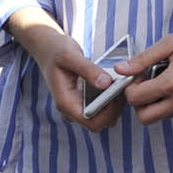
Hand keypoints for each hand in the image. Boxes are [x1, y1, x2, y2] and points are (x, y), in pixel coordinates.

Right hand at [9, 10, 119, 132]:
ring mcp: (78, 106)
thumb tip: (106, 83)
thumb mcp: (70, 56)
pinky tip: (117, 83)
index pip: (91, 122)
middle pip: (100, 122)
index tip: (117, 92)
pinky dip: (113, 98)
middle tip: (123, 87)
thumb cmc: (56, 51)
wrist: (48, 49)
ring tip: (121, 84)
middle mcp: (71, 109)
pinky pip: (103, 107)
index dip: (108, 112)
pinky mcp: (85, 100)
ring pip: (104, 117)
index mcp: (65, 103)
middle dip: (115, 108)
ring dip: (116, 104)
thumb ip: (88, 69)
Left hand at [123, 12, 172, 125]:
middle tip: (146, 84)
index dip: (131, 88)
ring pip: (163, 116)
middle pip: (146, 118)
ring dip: (157, 103)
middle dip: (140, 103)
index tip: (138, 76)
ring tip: (166, 79)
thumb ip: (142, 59)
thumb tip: (121, 70)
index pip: (136, 99)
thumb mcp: (169, 43)